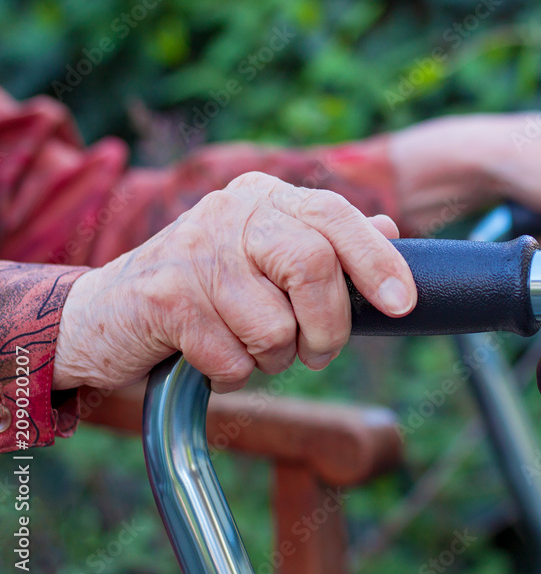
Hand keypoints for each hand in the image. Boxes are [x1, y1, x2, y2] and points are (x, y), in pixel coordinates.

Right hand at [53, 172, 415, 391]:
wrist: (104, 316)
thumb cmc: (205, 292)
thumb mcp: (266, 259)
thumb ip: (325, 243)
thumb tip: (388, 228)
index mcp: (264, 197)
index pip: (335, 215)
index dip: (377, 261)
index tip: (402, 304)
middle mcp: (230, 212)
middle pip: (313, 266)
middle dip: (328, 326)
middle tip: (317, 352)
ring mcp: (194, 251)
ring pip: (275, 325)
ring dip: (273, 358)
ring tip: (247, 346)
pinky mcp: (164, 298)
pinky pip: (233, 359)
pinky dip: (233, 375)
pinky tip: (209, 356)